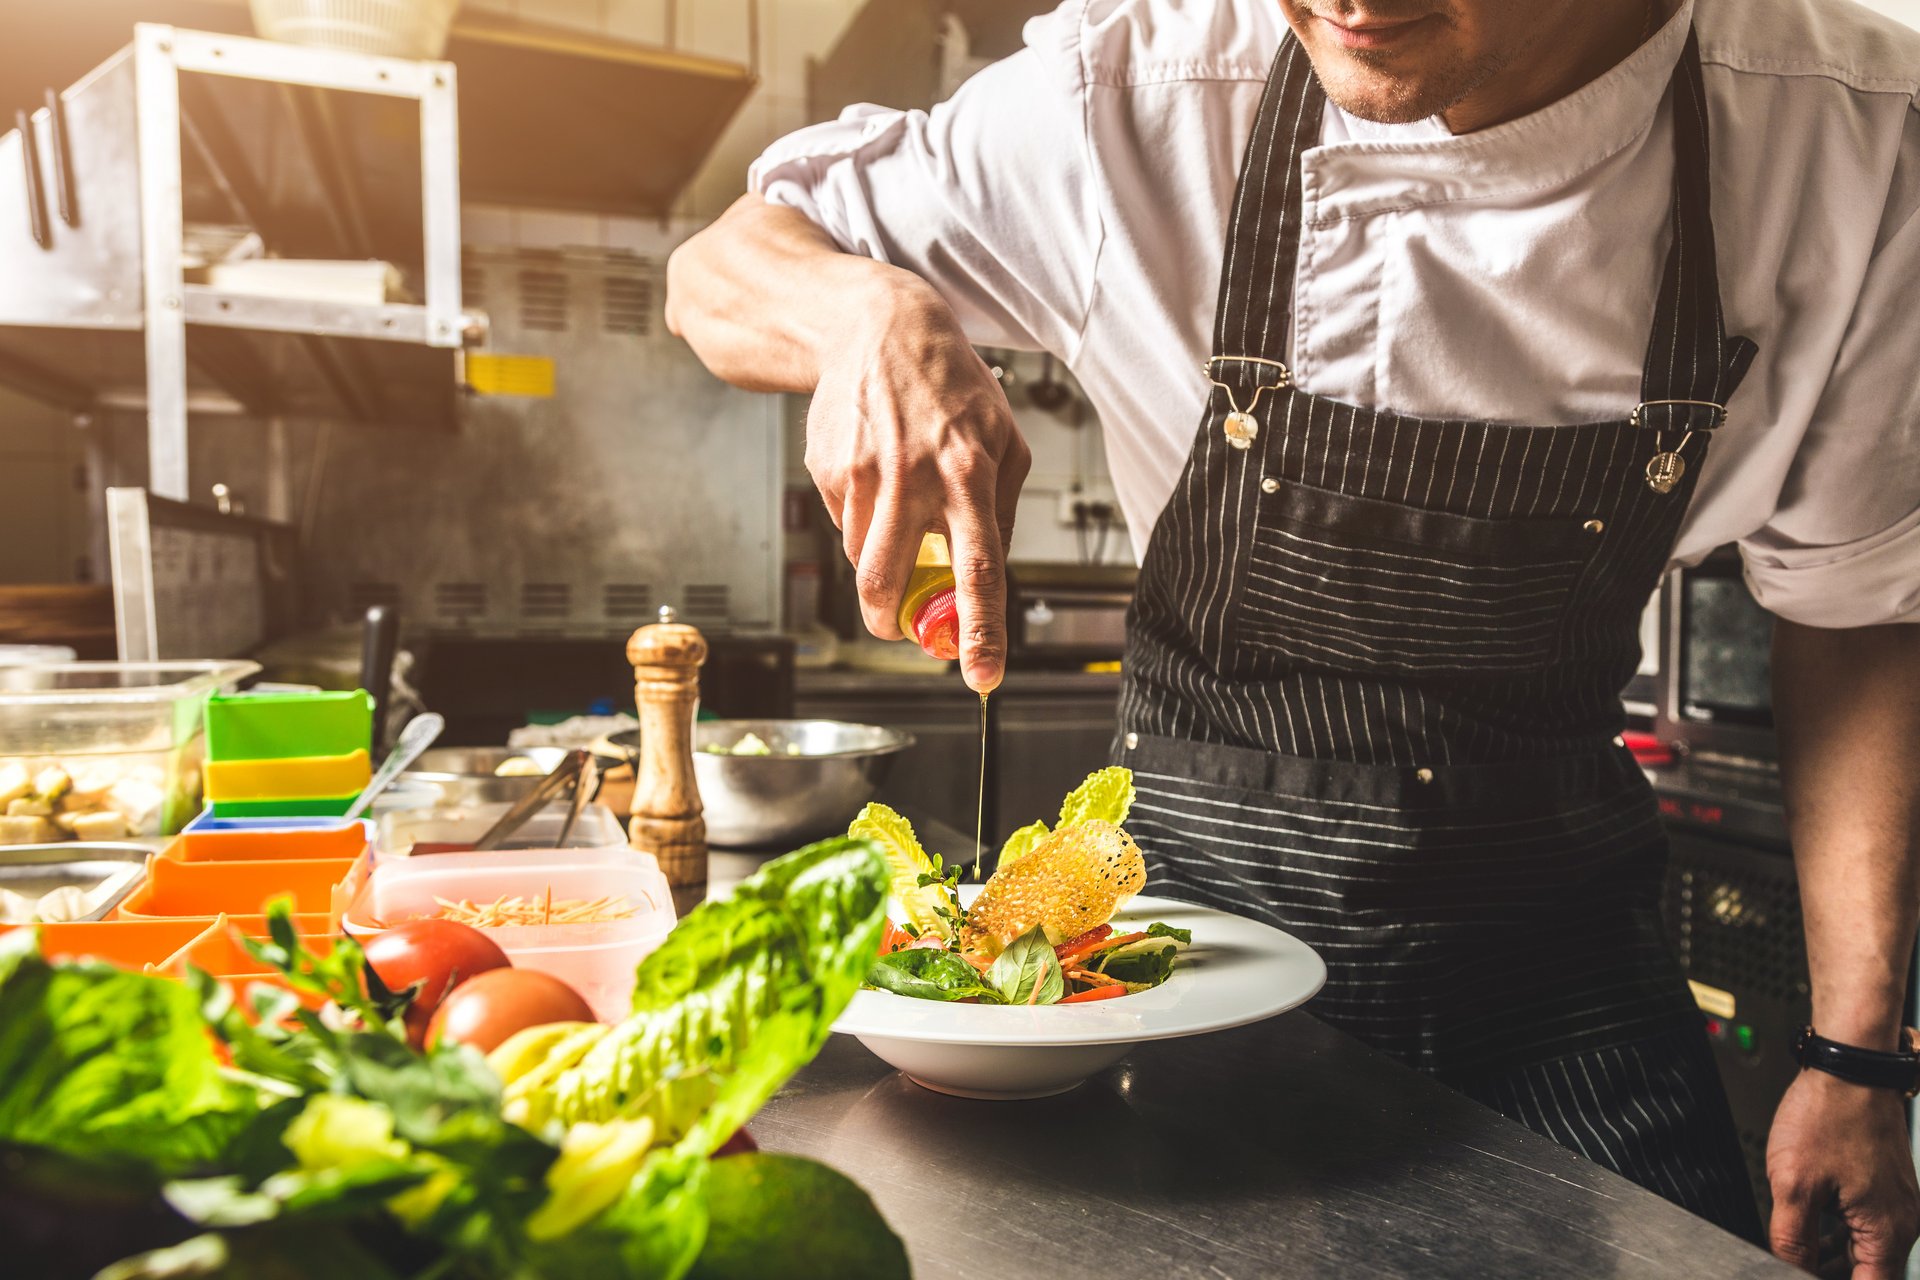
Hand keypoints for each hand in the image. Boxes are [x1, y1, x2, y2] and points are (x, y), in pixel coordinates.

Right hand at [805, 277, 1030, 691]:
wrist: (878, 328)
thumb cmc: (948, 383)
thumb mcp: (1004, 438)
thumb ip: (1001, 508)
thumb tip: (990, 574)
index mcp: (969, 473)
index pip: (979, 570)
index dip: (980, 631)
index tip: (982, 675)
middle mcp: (915, 476)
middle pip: (886, 581)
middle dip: (886, 619)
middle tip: (895, 623)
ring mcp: (863, 473)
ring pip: (860, 557)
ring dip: (877, 558)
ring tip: (896, 508)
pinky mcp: (828, 467)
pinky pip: (843, 522)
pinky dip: (860, 517)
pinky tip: (874, 473)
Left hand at [1767, 1068, 1919, 1276]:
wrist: (1849, 1068)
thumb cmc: (1827, 1115)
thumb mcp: (1794, 1185)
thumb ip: (1792, 1239)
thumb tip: (1788, 1271)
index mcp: (1888, 1233)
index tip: (1800, 1279)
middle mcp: (1903, 1223)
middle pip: (1871, 1275)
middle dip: (1830, 1276)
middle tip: (1794, 1268)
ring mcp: (1898, 1205)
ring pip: (1868, 1253)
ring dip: (1834, 1262)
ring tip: (1799, 1258)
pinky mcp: (1887, 1188)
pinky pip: (1868, 1228)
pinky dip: (1841, 1238)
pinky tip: (1813, 1234)